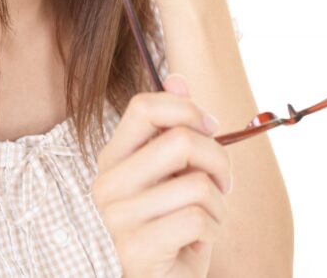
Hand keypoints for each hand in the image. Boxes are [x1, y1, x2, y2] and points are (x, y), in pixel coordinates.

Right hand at [91, 74, 232, 277]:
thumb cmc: (173, 223)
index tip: (209, 129)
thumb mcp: (177, 171)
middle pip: (179, 140)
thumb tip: (178, 78)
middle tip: (220, 184)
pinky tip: (197, 242)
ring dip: (217, 204)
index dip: (187, 111)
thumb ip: (174, 126)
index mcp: (113, 158)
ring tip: (204, 219)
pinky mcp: (135, 248)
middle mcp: (106, 183)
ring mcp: (116, 217)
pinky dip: (212, 231)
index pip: (144, 107)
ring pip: (196, 184)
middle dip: (217, 161)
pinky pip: (197, 219)